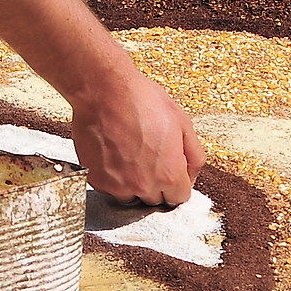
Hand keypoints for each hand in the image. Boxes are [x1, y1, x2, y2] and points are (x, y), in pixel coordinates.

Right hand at [69, 69, 203, 207]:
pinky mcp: (96, 178)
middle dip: (155, 183)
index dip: (176, 182)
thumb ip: (194, 155)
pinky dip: (111, 176)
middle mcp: (143, 186)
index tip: (169, 170)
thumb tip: (191, 174)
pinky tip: (113, 154)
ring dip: (132, 183)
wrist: (105, 91)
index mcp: (169, 175)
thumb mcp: (183, 122)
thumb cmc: (142, 101)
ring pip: (130, 197)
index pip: (179, 198)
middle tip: (148, 157)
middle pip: (155, 200)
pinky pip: (108, 188)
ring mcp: (117, 185)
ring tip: (129, 156)